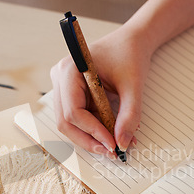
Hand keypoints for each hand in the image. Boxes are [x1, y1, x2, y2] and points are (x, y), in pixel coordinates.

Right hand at [50, 25, 152, 158]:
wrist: (131, 41)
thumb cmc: (129, 54)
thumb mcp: (133, 85)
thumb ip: (129, 115)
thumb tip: (123, 143)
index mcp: (70, 70)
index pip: (73, 111)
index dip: (92, 131)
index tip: (113, 143)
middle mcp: (60, 79)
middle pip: (66, 122)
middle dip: (88, 139)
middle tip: (111, 151)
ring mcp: (63, 87)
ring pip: (70, 124)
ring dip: (92, 137)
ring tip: (116, 143)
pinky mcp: (71, 94)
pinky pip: (79, 118)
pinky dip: (95, 129)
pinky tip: (112, 133)